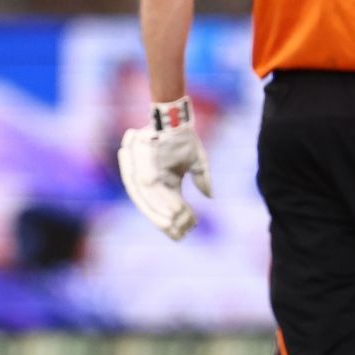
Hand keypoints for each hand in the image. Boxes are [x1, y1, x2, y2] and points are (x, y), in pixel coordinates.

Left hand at [117, 97, 210, 240]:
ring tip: (179, 225)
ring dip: (164, 214)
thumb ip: (202, 179)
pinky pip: (151, 188)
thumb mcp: (198, 162)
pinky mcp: (143, 166)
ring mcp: (146, 175)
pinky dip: (163, 200)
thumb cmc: (184, 139)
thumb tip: (210, 197)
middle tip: (180, 235)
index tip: (186, 233)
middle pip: (155, 209)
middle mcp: (152, 183)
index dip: (175, 221)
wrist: (175, 119)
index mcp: (164, 184)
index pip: (167, 208)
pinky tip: (176, 211)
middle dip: (166, 224)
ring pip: (151, 202)